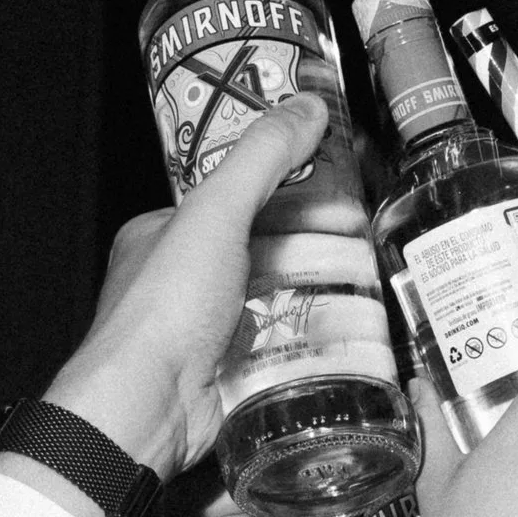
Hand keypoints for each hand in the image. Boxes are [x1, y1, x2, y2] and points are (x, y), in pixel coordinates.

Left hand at [42, 94, 329, 482]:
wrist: (148, 410)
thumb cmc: (164, 310)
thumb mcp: (216, 213)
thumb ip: (262, 158)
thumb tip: (307, 106)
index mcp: (162, 235)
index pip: (231, 199)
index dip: (283, 189)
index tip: (333, 185)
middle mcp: (179, 283)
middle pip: (259, 253)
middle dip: (311, 247)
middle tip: (364, 237)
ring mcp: (204, 332)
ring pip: (273, 303)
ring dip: (317, 296)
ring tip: (369, 284)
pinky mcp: (228, 375)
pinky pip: (279, 349)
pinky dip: (310, 342)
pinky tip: (347, 335)